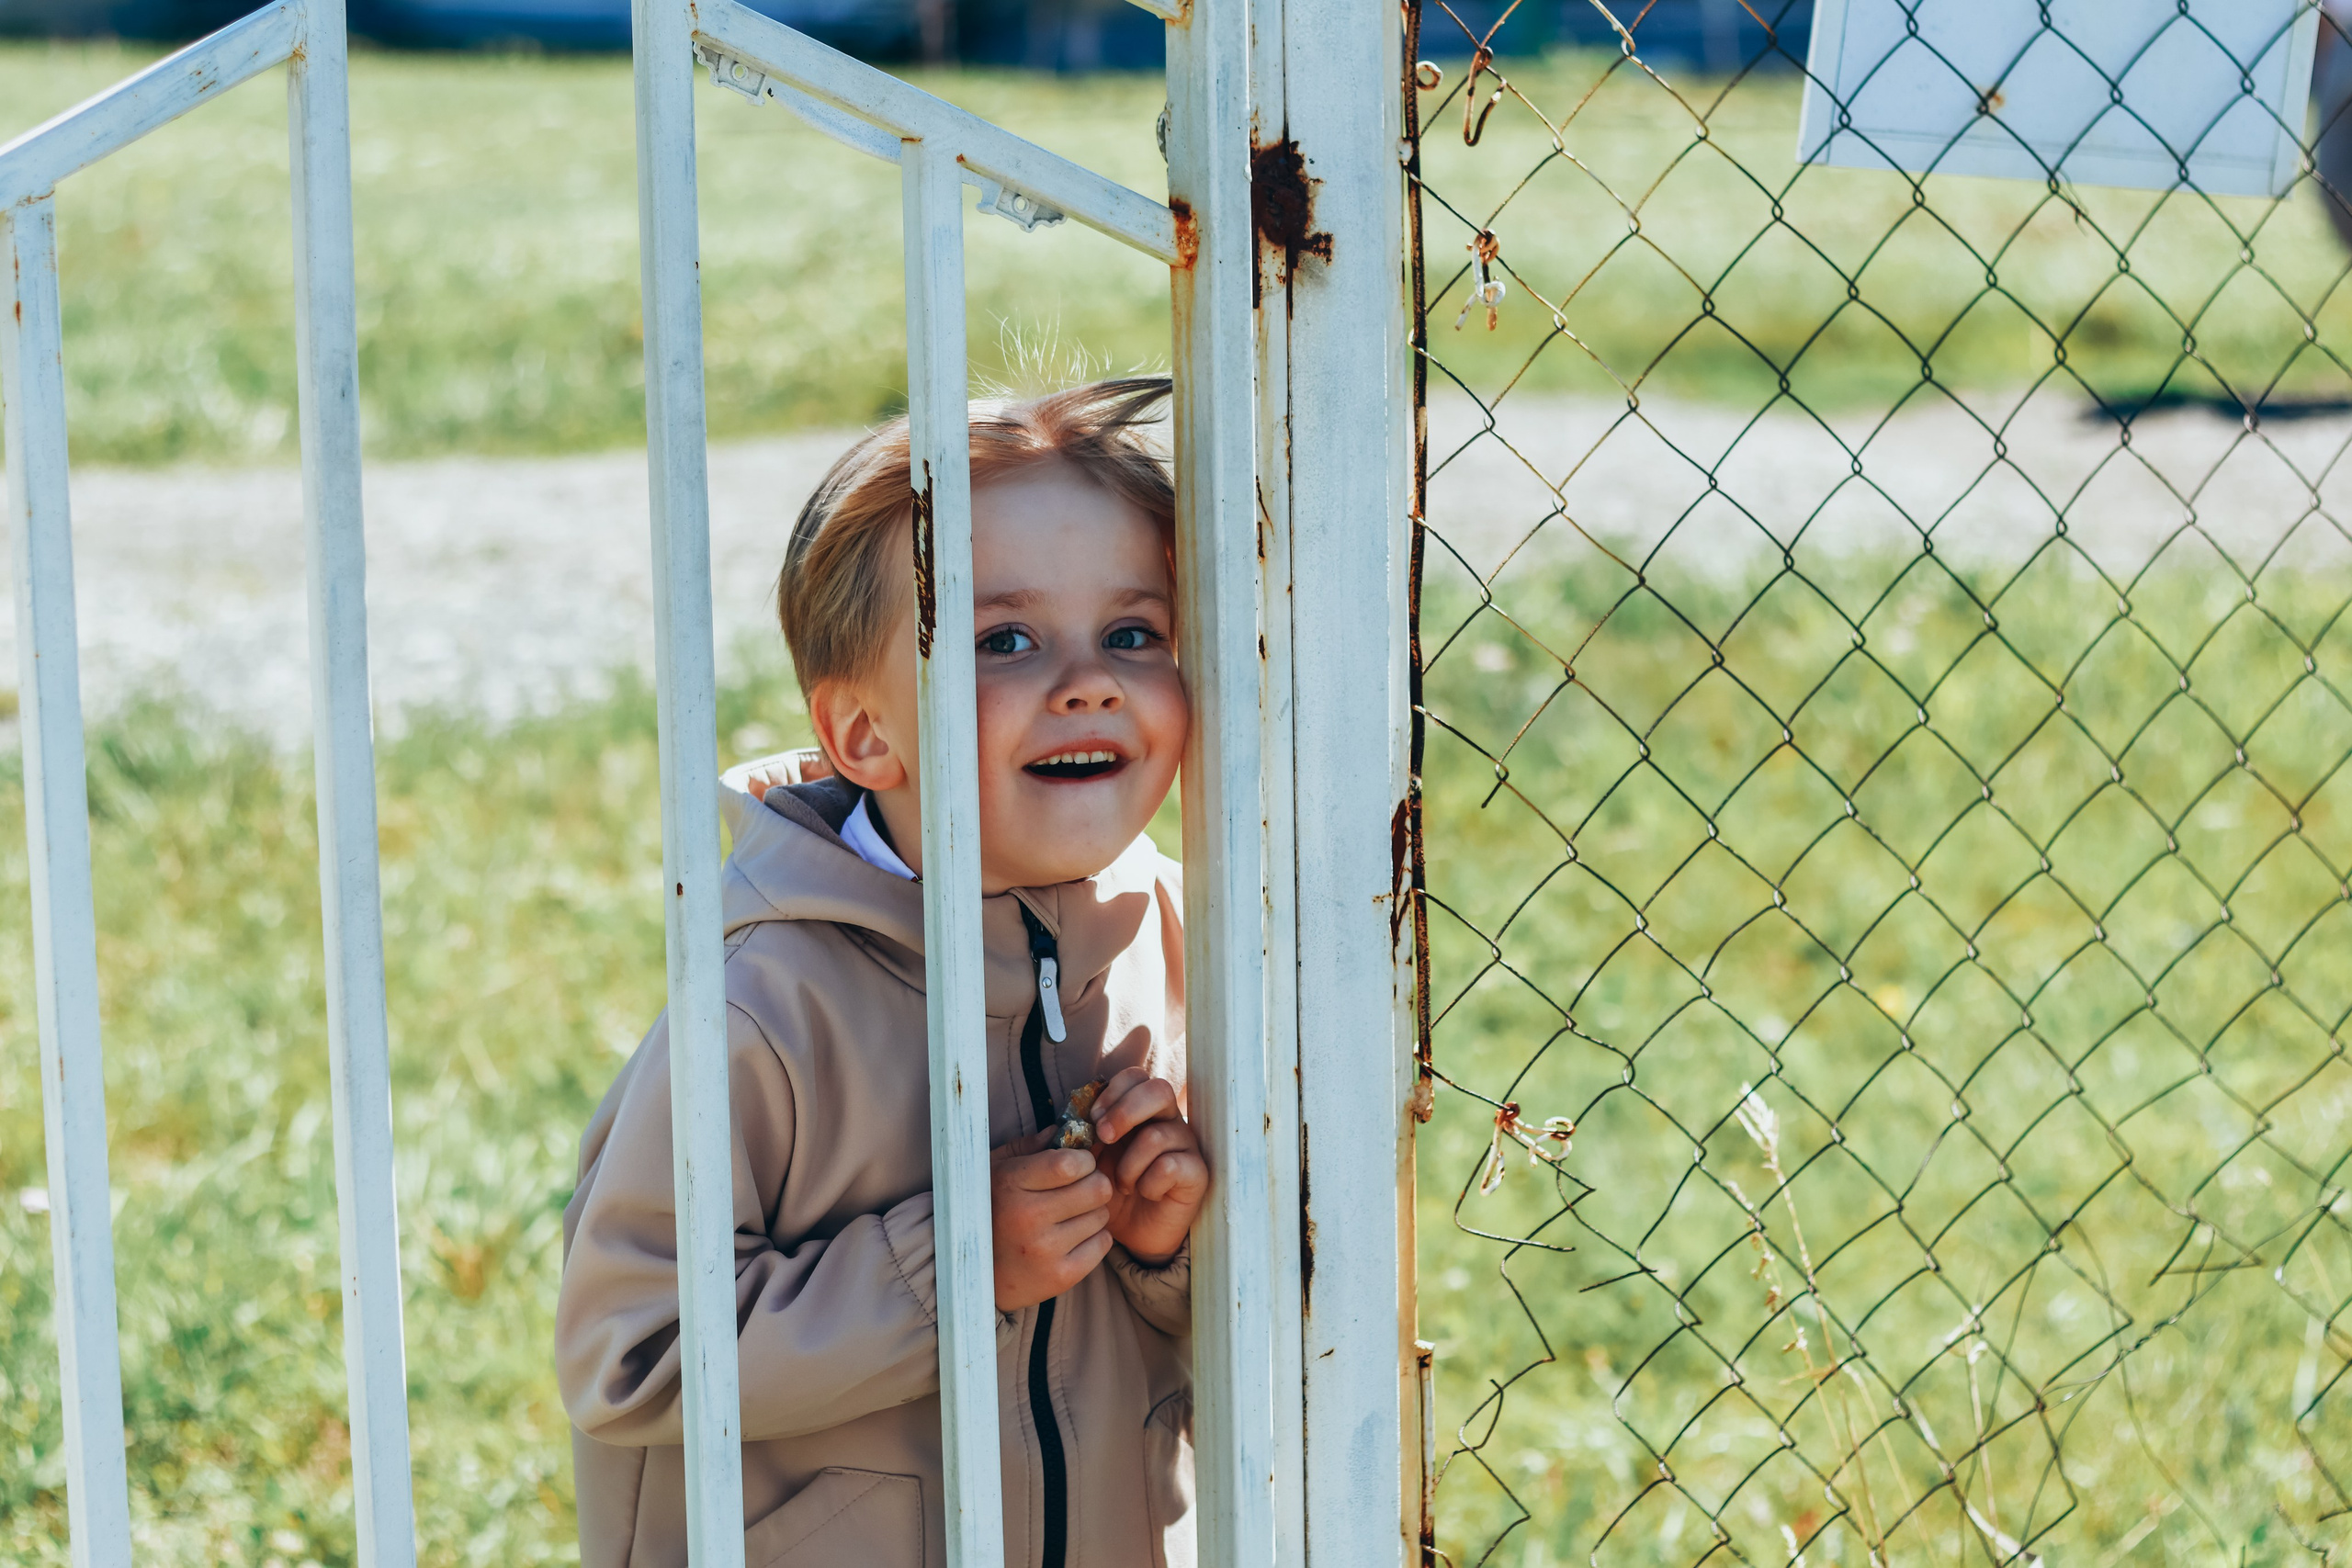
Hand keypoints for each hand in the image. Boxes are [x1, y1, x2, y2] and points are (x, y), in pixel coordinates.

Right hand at [990, 1129, 1113, 1310]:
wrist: (977, 1276)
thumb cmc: (989, 1212)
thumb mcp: (996, 1170)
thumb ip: (1031, 1147)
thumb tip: (1068, 1127)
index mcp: (1011, 1185)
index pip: (1070, 1163)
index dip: (1083, 1160)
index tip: (1077, 1165)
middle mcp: (1028, 1217)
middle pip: (1096, 1188)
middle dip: (1094, 1183)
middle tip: (1080, 1190)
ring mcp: (1045, 1250)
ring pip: (1102, 1215)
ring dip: (1092, 1212)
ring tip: (1070, 1217)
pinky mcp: (1061, 1276)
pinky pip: (1104, 1244)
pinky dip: (1095, 1238)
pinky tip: (1073, 1238)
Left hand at [1087, 1069, 1209, 1266]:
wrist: (1132, 1234)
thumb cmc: (1111, 1191)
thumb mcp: (1089, 1160)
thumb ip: (1080, 1137)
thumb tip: (1063, 1123)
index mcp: (1142, 1111)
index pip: (1136, 1076)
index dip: (1113, 1092)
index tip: (1092, 1119)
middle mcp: (1168, 1121)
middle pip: (1158, 1090)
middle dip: (1125, 1112)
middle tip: (1104, 1137)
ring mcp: (1185, 1146)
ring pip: (1157, 1135)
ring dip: (1129, 1164)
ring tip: (1122, 1184)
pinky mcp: (1196, 1173)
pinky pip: (1170, 1166)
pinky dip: (1148, 1183)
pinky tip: (1145, 1194)